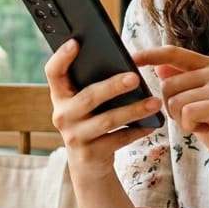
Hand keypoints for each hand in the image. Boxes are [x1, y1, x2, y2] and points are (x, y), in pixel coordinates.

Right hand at [45, 40, 161, 178]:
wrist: (87, 165)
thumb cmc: (91, 122)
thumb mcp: (86, 104)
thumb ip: (93, 84)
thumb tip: (122, 60)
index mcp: (60, 96)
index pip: (53, 73)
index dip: (61, 57)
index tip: (76, 42)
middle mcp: (62, 115)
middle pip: (89, 97)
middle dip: (113, 86)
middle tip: (135, 77)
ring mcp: (74, 136)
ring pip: (107, 120)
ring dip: (133, 110)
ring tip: (154, 103)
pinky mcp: (90, 154)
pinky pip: (117, 140)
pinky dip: (136, 131)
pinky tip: (151, 125)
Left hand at [132, 45, 208, 183]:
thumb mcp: (197, 103)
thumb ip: (182, 84)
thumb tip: (158, 66)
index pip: (173, 53)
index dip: (149, 54)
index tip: (130, 57)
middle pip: (167, 84)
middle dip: (172, 107)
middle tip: (195, 118)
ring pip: (174, 100)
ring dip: (183, 119)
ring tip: (204, 123)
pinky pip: (186, 113)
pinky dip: (191, 127)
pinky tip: (208, 129)